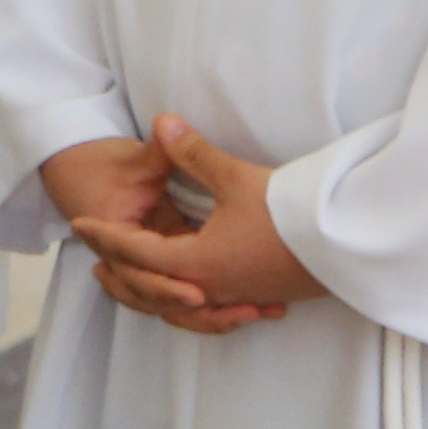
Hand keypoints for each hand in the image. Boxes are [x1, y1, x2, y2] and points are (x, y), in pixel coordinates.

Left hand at [64, 116, 321, 333]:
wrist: (348, 243)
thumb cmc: (291, 213)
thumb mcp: (236, 177)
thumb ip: (194, 153)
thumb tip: (163, 120)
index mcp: (196, 263)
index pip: (135, 252)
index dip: (104, 236)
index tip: (79, 224)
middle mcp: (211, 288)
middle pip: (150, 286)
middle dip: (119, 272)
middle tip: (95, 257)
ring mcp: (236, 298)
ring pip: (180, 304)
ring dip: (152, 291)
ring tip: (135, 277)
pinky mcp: (259, 298)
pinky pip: (211, 308)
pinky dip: (190, 301)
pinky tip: (194, 289)